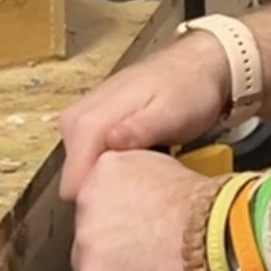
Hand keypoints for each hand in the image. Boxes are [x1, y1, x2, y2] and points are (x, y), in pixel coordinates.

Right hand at [58, 33, 230, 200]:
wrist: (197, 63)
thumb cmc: (189, 89)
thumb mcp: (171, 113)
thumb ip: (138, 129)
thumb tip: (108, 142)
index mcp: (91, 119)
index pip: (73, 180)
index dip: (100, 200)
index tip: (128, 207)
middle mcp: (76, 119)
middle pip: (75, 179)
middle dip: (104, 190)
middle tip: (143, 188)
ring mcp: (80, 121)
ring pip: (82, 171)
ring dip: (108, 179)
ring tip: (144, 175)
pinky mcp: (90, 125)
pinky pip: (90, 159)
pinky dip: (111, 167)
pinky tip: (138, 164)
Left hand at [72, 149, 213, 270]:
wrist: (216, 240)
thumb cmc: (207, 210)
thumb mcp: (168, 170)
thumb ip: (139, 182)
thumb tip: (140, 199)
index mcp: (106, 170)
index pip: (95, 195)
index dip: (118, 215)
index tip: (133, 224)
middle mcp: (88, 202)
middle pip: (88, 230)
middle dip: (111, 242)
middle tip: (143, 249)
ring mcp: (86, 243)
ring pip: (86, 264)